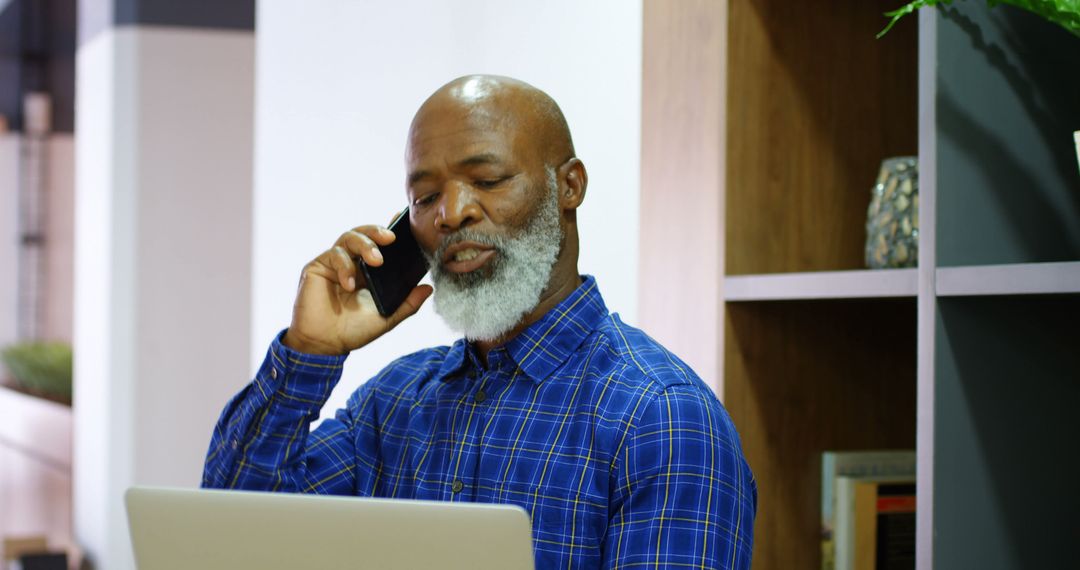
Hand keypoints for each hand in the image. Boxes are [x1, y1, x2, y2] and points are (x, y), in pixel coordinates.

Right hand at [282, 224, 432, 354]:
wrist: (325, 345)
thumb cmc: (353, 331)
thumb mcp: (387, 317)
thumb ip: (408, 303)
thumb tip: (429, 288)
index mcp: (369, 271)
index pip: (380, 244)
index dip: (389, 230)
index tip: (401, 220)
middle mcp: (352, 262)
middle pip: (364, 233)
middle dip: (378, 232)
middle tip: (391, 238)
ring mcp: (334, 263)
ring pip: (349, 237)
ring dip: (365, 244)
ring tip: (376, 260)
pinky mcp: (318, 266)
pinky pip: (333, 254)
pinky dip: (344, 266)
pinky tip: (350, 284)